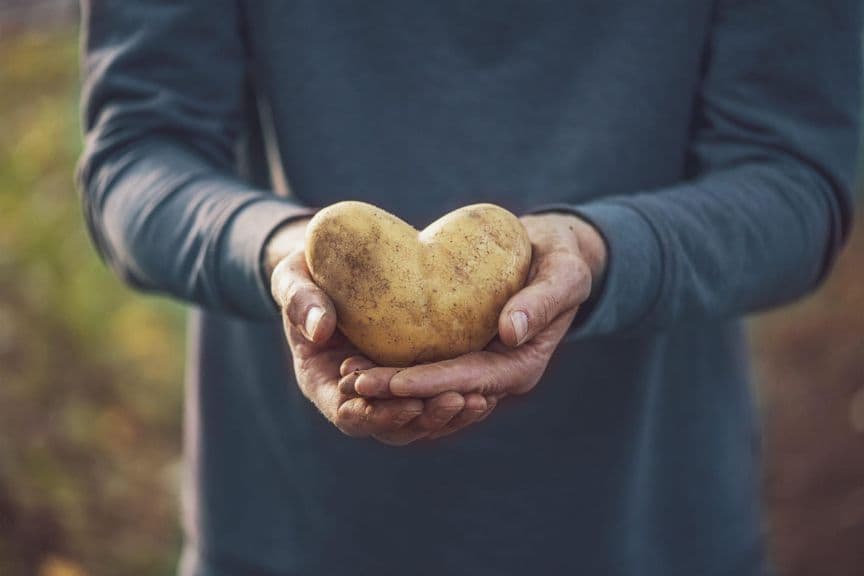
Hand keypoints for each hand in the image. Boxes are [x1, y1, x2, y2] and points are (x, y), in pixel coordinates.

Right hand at [267, 218, 493, 444]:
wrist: (329, 265)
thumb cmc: (305, 271)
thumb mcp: (293, 278)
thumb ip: (299, 300)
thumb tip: (319, 329)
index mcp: (322, 381)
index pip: (350, 415)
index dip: (379, 415)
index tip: (409, 404)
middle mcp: (356, 395)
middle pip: (393, 425)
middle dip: (426, 419)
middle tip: (459, 402)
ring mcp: (386, 388)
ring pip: (419, 418)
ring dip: (450, 415)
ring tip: (482, 399)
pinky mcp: (412, 374)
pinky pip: (436, 394)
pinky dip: (460, 394)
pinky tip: (489, 386)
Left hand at [347, 213, 606, 426]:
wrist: (550, 253)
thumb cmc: (561, 260)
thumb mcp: (564, 273)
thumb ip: (543, 301)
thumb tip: (511, 332)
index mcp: (521, 366)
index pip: (470, 381)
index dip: (430, 383)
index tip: (392, 381)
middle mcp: (496, 376)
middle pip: (441, 392)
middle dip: (398, 392)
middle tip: (353, 381)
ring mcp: (476, 368)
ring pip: (427, 388)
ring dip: (389, 388)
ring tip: (347, 376)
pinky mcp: (460, 353)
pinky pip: (424, 369)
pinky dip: (394, 370)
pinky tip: (360, 359)